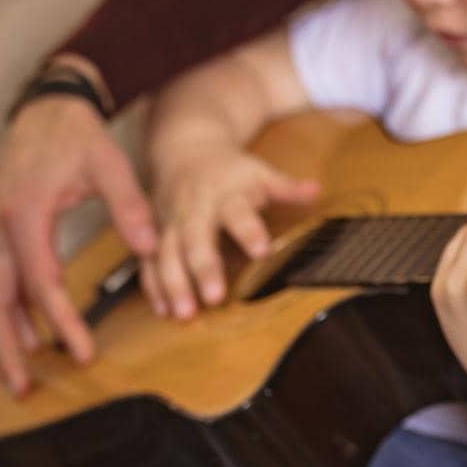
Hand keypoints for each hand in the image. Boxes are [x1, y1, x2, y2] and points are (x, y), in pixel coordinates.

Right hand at [0, 96, 157, 395]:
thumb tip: (147, 249)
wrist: (48, 108)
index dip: (61, 322)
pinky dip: (3, 315)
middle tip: (26, 389)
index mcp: (26, 213)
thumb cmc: (79, 137)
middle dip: (7, 348)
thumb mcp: (111, 165)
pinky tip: (27, 338)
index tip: (84, 353)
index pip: (41, 283)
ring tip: (20, 378)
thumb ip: (130, 207)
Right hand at [147, 149, 319, 319]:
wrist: (183, 151)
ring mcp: (170, 224)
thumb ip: (286, 188)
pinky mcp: (153, 235)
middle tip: (215, 298)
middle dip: (203, 269)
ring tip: (186, 315)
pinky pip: (149, 262)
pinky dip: (154, 287)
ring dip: (174, 285)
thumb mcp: (260, 173)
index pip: (237, 212)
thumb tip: (317, 189)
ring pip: (166, 254)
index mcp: (224, 194)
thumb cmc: (230, 171)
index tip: (262, 251)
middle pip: (196, 240)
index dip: (249, 230)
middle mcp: (194, 210)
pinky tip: (163, 311)